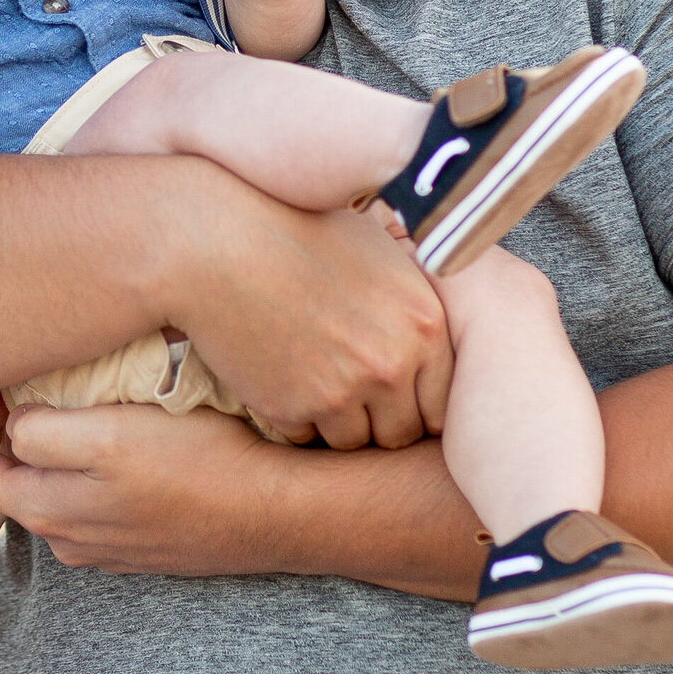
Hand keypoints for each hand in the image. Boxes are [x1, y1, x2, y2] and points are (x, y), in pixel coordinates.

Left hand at [0, 399, 291, 573]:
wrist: (277, 511)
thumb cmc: (195, 465)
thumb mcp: (106, 436)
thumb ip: (39, 435)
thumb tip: (11, 426)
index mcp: (46, 512)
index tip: (3, 381)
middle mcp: (68, 539)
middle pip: (10, 478)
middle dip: (13, 429)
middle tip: (43, 380)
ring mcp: (108, 546)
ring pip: (56, 486)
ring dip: (59, 445)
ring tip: (90, 400)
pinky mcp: (144, 542)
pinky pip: (99, 499)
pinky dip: (96, 467)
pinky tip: (131, 435)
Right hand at [156, 130, 451, 447]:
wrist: (219, 241)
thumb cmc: (298, 230)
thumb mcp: (379, 248)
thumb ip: (419, 295)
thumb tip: (453, 324)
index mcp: (424, 321)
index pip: (444, 401)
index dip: (417, 398)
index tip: (392, 387)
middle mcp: (392, 362)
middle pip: (403, 432)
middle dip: (380, 419)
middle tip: (349, 388)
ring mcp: (342, 390)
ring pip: (354, 443)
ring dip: (337, 422)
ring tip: (312, 377)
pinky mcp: (292, 409)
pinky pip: (306, 439)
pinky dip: (295, 418)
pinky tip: (279, 374)